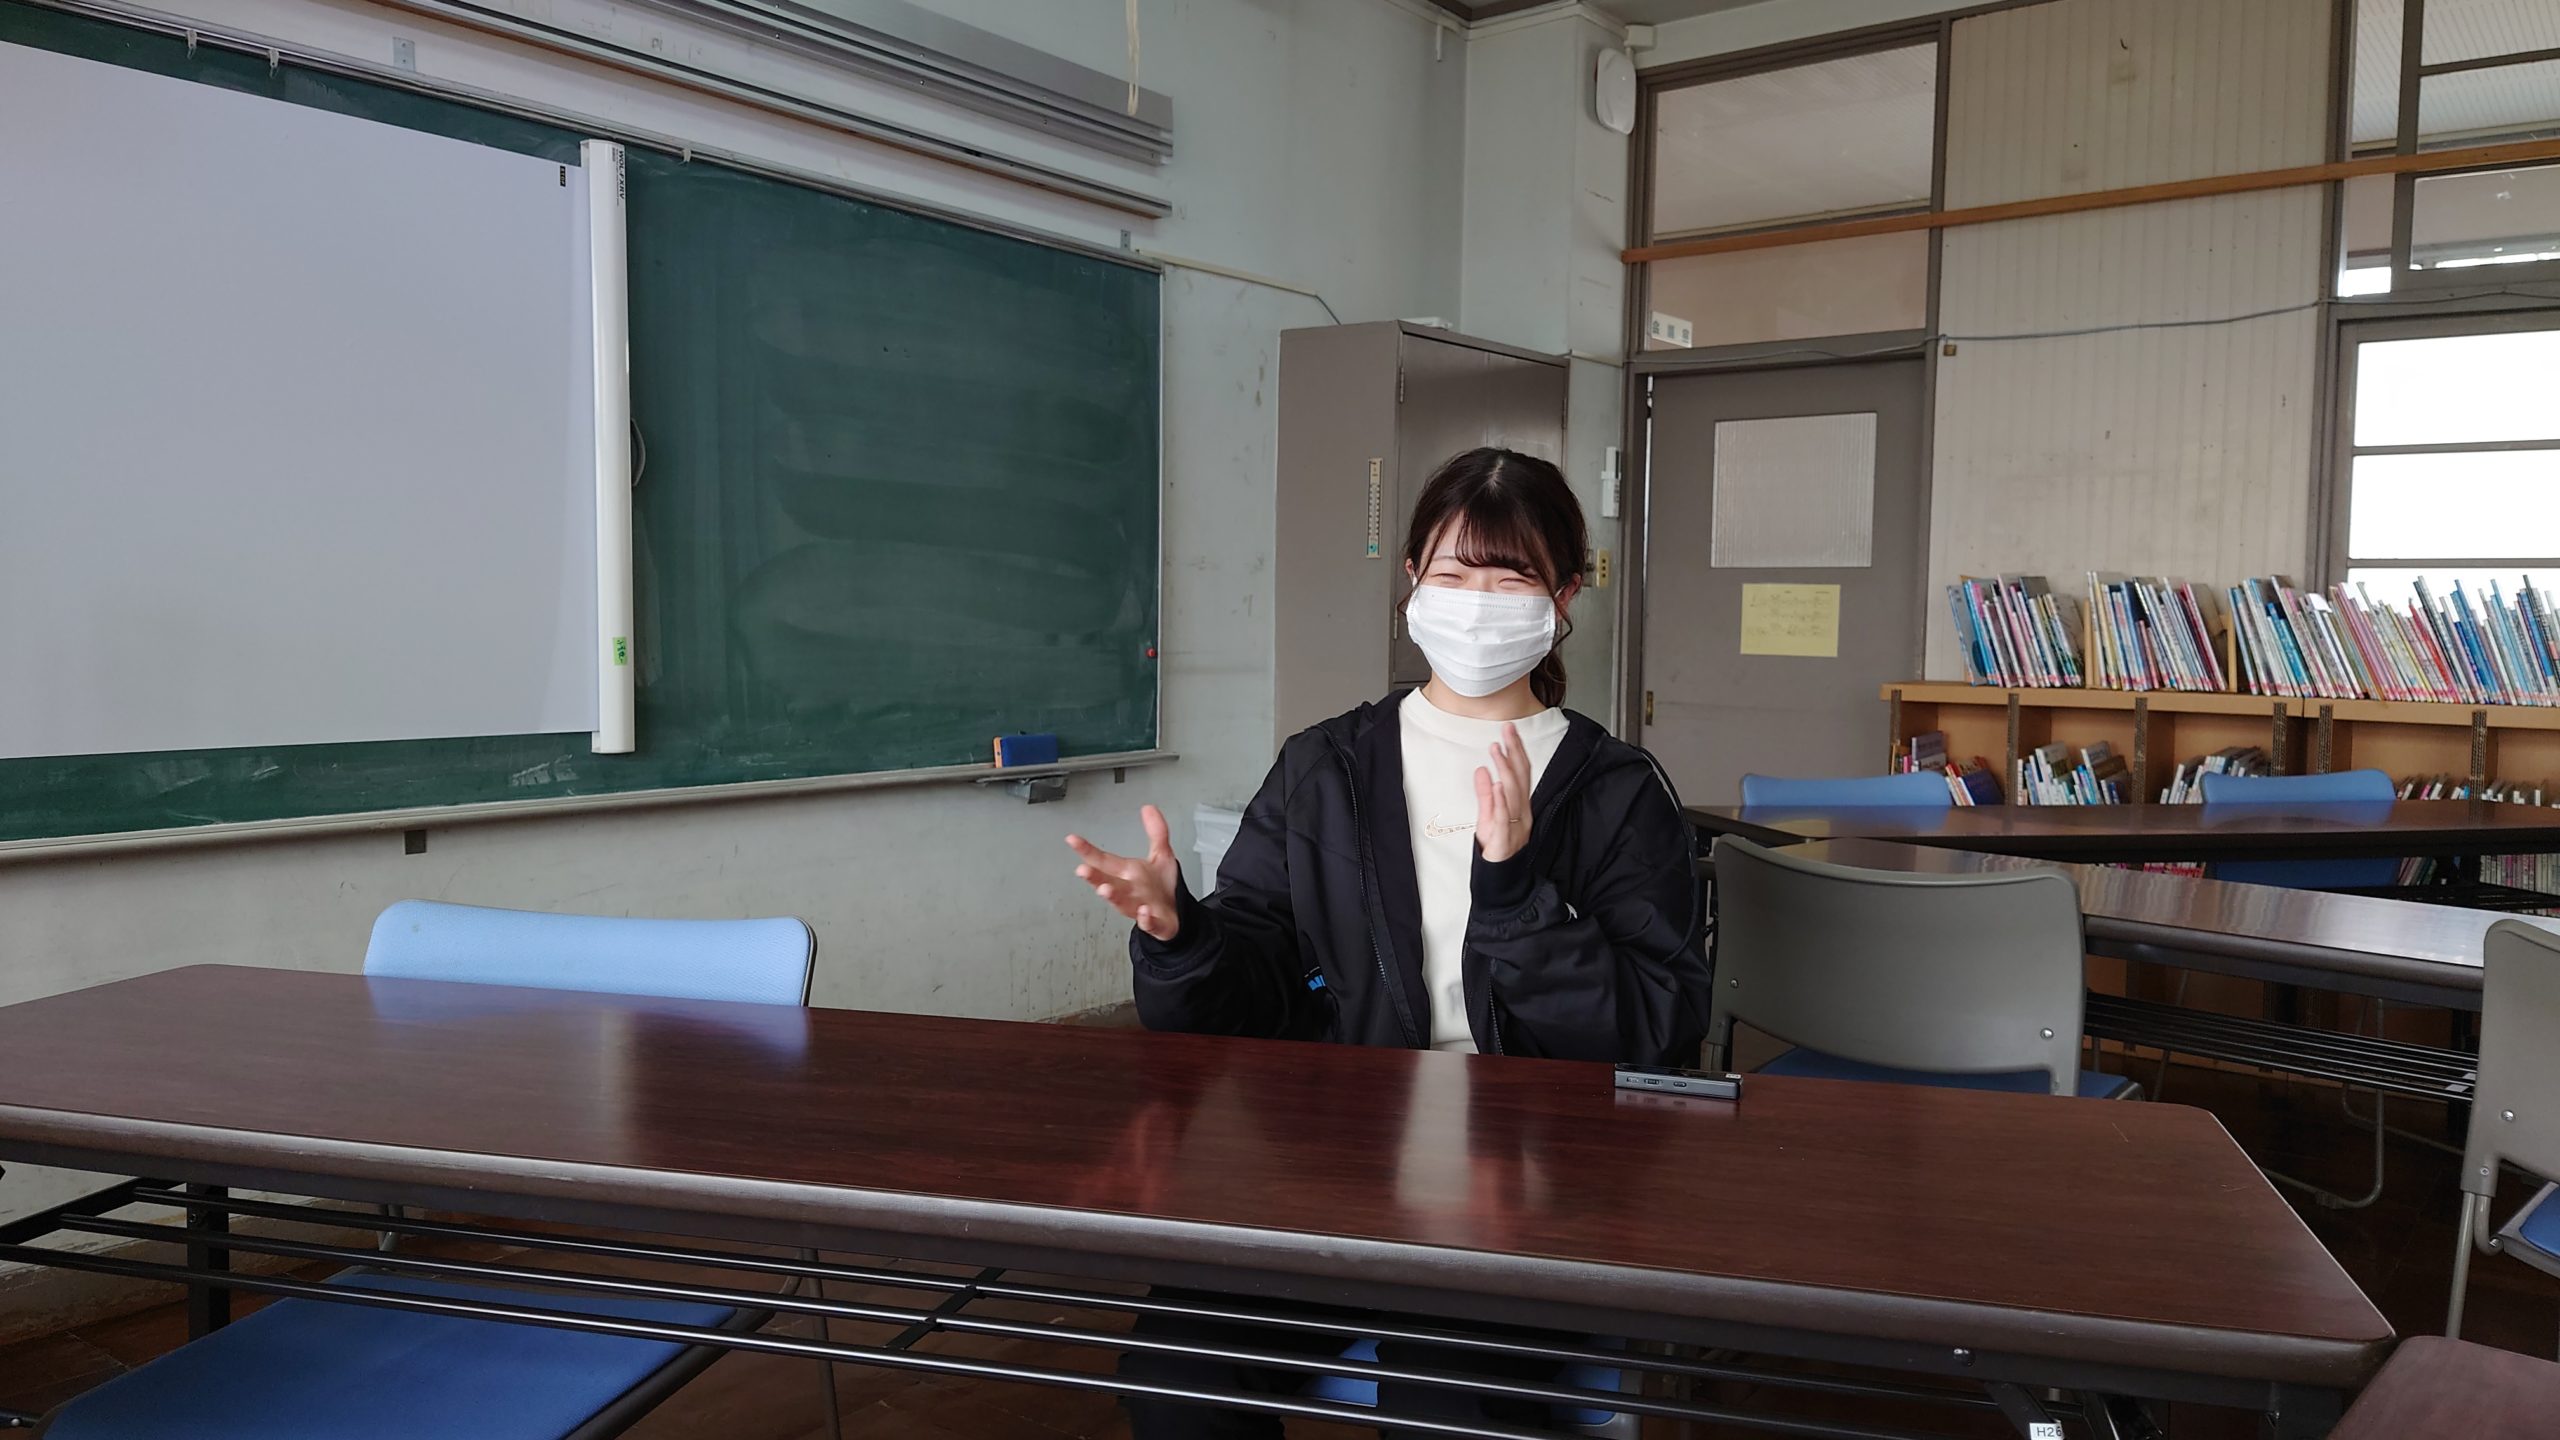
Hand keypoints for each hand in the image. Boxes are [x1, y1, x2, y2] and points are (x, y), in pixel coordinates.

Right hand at [1066, 804, 1181, 941]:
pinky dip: (1145, 918)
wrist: (1178, 914)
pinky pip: (1148, 922)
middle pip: (1107, 882)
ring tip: (1105, 889)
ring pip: (1122, 903)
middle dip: (1094, 877)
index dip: (1087, 850)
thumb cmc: (1163, 888)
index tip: (1072, 839)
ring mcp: (1139, 907)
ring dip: (1113, 897)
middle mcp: (1128, 890)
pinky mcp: (1154, 922)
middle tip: (1082, 870)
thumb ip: (1156, 831)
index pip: (1103, 860)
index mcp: (1127, 873)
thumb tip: (1148, 808)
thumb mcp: (1162, 854)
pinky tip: (1144, 912)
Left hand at [1473, 722, 1532, 863]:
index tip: (1509, 731)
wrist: (1501, 877)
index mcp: (1520, 805)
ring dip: (1505, 769)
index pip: (1521, 773)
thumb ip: (1485, 794)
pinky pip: (1504, 817)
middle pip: (1521, 777)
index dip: (1516, 751)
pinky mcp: (1504, 838)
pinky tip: (1497, 785)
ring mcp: (1515, 825)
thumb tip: (1482, 769)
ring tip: (1497, 750)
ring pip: (1513, 793)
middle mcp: (1522, 812)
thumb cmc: (1496, 846)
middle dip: (1515, 751)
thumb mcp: (1487, 815)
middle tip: (1507, 730)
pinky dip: (1500, 801)